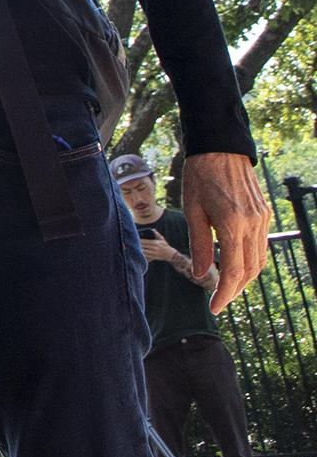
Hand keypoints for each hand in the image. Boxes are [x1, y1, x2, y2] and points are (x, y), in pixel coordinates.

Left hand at [181, 151, 271, 309]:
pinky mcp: (265, 215)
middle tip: (218, 301)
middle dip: (235, 290)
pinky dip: (250, 261)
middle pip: (250, 271)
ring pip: (259, 261)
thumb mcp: (192, 209)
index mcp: (233, 224)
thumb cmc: (199, 176)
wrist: (221, 148)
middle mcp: (253, 225)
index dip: (225, 293)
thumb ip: (200, 244)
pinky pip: (261, 246)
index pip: (234, 271)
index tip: (214, 308)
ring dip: (245, 278)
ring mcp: (263, 220)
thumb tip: (202, 274)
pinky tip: (236, 265)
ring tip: (226, 287)